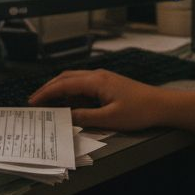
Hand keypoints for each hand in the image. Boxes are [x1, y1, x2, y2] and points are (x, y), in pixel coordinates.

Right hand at [28, 69, 169, 129]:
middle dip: (48, 88)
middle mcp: (97, 76)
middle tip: (35, 101)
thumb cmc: (139, 111)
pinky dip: (72, 92)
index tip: (33, 101)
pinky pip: (84, 85)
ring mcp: (103, 78)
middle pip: (66, 78)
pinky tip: (69, 104)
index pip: (63, 84)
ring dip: (60, 89)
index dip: (46, 93)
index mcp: (96, 81)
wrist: (161, 105)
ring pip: (74, 80)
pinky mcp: (108, 84)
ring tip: (48, 103)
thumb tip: (65, 116)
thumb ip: (85, 116)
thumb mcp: (110, 118)